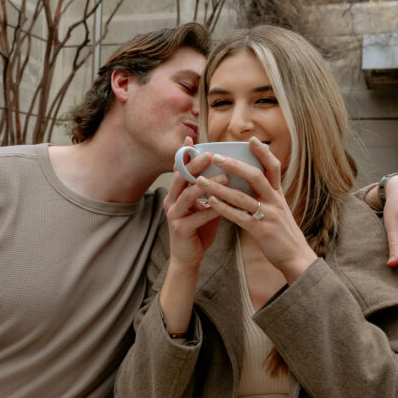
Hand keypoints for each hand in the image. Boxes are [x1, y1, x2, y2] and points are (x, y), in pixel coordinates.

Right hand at [166, 143, 221, 270]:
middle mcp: (171, 201)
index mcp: (175, 194)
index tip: (192, 139)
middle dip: (195, 164)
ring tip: (225, 177)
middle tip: (211, 154)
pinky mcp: (180, 228)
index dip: (184, 154)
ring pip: (189, 194)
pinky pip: (198, 216)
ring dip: (208, 184)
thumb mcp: (202, 206)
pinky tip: (226, 203)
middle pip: (181, 177)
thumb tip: (226, 170)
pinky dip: (213, 208)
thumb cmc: (198, 230)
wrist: (188, 258)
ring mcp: (174, 215)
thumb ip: (209, 191)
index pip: (179, 169)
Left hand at [197, 138, 315, 282]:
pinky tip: (209, 202)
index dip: (263, 153)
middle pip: (255, 176)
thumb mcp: (279, 211)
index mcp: (279, 195)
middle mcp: (275, 201)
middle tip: (216, 156)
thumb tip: (251, 186)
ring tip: (201, 180)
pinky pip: (239, 216)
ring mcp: (268, 215)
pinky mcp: (261, 231)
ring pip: (242, 196)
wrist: (297, 258)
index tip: (251, 139)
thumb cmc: (283, 235)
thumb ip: (267, 198)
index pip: (273, 168)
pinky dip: (223, 208)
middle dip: (235, 165)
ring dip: (219, 187)